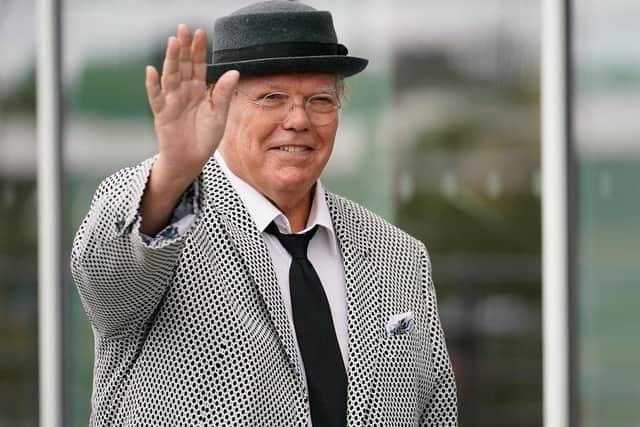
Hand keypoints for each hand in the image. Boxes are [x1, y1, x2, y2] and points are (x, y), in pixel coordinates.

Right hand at [145, 24, 238, 186]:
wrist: (191, 160)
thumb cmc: (205, 137)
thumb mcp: (219, 115)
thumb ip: (224, 93)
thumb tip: (234, 71)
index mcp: (199, 90)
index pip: (199, 66)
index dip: (199, 50)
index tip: (201, 33)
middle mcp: (184, 92)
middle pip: (183, 66)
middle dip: (184, 48)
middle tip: (183, 28)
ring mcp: (171, 101)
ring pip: (170, 76)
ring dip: (171, 59)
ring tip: (173, 42)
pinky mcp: (162, 114)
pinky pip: (156, 97)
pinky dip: (152, 85)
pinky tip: (151, 71)